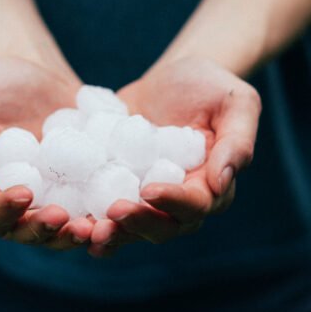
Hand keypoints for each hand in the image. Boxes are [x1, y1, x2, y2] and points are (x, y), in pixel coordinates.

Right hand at [0, 57, 94, 248]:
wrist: (34, 70)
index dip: (5, 211)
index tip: (23, 193)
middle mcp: (18, 204)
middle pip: (28, 232)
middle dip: (45, 231)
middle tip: (65, 219)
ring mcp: (54, 198)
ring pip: (64, 229)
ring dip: (78, 233)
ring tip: (95, 226)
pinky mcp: (85, 189)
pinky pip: (95, 209)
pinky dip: (106, 215)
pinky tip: (123, 208)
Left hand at [90, 57, 260, 256]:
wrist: (173, 78)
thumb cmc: (211, 85)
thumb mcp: (236, 102)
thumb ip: (237, 140)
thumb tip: (221, 183)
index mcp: (213, 186)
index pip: (196, 204)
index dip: (174, 201)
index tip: (150, 189)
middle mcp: (181, 202)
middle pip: (163, 226)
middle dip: (139, 222)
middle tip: (113, 211)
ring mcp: (149, 200)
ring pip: (134, 229)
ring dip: (113, 233)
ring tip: (89, 229)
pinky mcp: (121, 190)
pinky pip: (107, 214)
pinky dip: (92, 223)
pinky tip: (73, 226)